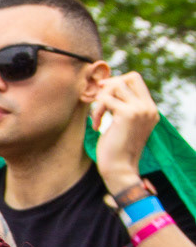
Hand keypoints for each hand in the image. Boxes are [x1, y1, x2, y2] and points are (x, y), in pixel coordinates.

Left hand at [93, 71, 159, 192]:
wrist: (119, 169)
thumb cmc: (116, 149)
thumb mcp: (122, 124)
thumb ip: (121, 105)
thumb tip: (106, 84)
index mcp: (150, 110)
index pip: (136, 80)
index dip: (118, 82)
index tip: (103, 94)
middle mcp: (149, 108)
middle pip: (131, 77)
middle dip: (111, 85)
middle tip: (98, 100)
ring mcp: (141, 110)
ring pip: (117, 85)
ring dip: (101, 99)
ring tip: (97, 117)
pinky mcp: (128, 114)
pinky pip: (105, 99)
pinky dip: (96, 111)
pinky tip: (96, 126)